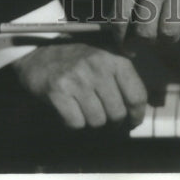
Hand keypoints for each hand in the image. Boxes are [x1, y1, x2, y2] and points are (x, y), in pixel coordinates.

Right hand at [10, 43, 146, 129]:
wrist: (40, 55)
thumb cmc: (77, 62)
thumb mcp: (104, 60)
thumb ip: (123, 79)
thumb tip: (139, 110)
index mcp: (113, 59)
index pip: (137, 95)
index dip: (137, 115)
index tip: (132, 122)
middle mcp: (97, 66)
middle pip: (117, 113)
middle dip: (112, 122)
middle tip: (105, 118)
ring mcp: (77, 78)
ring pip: (97, 121)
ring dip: (92, 121)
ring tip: (85, 110)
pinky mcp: (58, 90)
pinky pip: (76, 123)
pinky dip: (73, 123)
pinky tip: (70, 110)